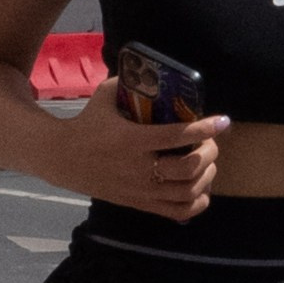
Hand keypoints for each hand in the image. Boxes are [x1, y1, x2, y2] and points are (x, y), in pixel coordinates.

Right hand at [71, 76, 230, 221]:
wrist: (61, 158)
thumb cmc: (86, 124)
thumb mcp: (105, 97)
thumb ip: (130, 84)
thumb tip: (156, 70)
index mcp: (132, 139)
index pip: (177, 136)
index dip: (205, 129)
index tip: (222, 121)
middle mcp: (138, 168)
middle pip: (188, 167)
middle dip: (209, 153)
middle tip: (211, 143)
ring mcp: (139, 190)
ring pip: (187, 192)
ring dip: (206, 177)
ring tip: (207, 165)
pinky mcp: (138, 204)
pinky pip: (176, 212)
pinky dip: (196, 203)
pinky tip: (200, 190)